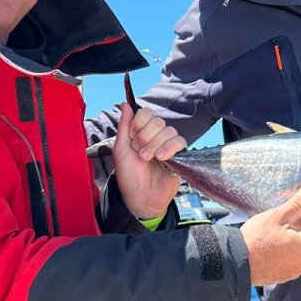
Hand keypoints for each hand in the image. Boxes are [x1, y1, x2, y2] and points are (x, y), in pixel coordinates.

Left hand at [113, 102, 186, 220]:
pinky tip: (162, 158)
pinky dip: (169, 148)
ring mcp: (168, 145)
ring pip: (169, 131)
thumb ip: (124, 125)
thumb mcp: (120, 149)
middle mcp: (156, 136)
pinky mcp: (180, 155)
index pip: (147, 113)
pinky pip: (180, 141)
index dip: (139, 123)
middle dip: (146, 137)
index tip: (132, 138)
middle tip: (139, 152)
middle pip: (158, 121)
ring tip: (147, 159)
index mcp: (142, 132)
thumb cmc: (129, 175)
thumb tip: (125, 104)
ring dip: (155, 145)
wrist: (140, 196)